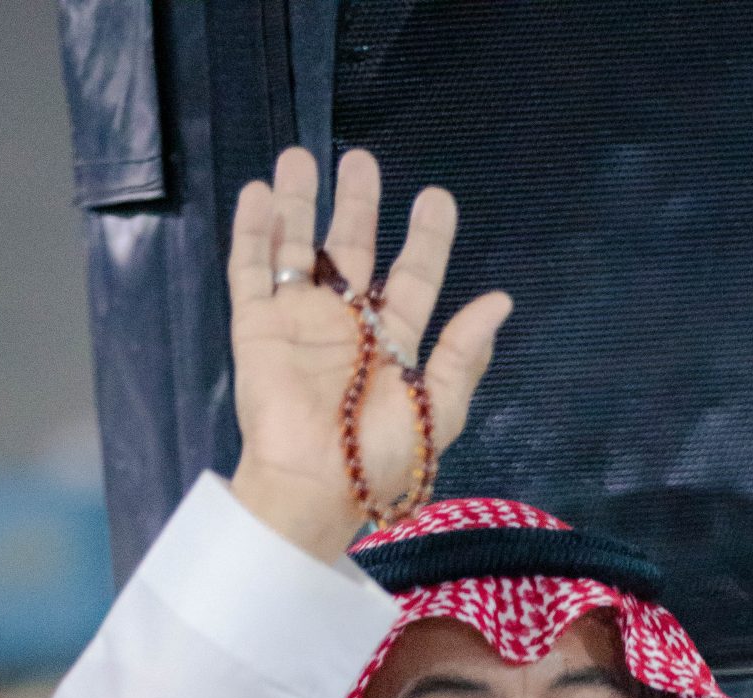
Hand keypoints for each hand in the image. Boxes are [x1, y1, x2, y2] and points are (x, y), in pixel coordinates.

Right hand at [228, 145, 511, 560]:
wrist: (312, 487)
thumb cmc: (378, 459)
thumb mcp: (436, 411)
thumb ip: (464, 355)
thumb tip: (501, 301)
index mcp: (392, 344)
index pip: (413, 277)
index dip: (426, 238)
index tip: (436, 198)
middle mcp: (345, 325)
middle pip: (353, 249)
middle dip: (358, 204)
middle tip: (362, 160)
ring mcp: (298, 324)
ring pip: (299, 250)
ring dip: (300, 203)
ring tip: (300, 156)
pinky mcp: (256, 329)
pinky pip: (252, 272)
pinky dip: (253, 233)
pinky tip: (260, 194)